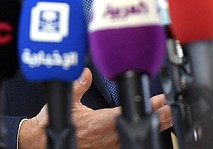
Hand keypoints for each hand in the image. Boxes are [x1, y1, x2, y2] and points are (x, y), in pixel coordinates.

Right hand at [18, 68, 173, 148]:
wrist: (40, 142)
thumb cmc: (51, 124)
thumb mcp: (68, 101)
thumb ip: (79, 84)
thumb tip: (86, 72)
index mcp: (99, 123)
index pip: (130, 113)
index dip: (147, 107)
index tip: (160, 100)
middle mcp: (106, 137)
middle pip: (138, 126)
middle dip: (157, 117)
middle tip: (172, 108)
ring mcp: (107, 146)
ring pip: (135, 134)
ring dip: (152, 126)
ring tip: (167, 117)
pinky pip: (126, 141)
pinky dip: (139, 134)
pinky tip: (148, 129)